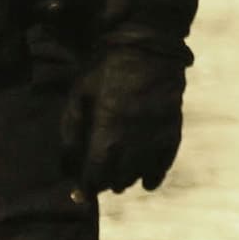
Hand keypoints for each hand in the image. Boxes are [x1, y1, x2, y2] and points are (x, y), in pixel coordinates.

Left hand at [63, 37, 186, 194]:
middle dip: (105, 182)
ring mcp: (156, 138)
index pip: (96, 175)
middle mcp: (134, 142)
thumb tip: (66, 168)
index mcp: (108, 133)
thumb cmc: (106, 71)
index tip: (81, 191)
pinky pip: (164, 166)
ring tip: (117, 175)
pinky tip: (145, 181)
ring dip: (126, 179)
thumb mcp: (78, 96)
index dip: (87, 187)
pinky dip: (153, 176)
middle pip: (117, 180)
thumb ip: (70, 133)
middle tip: (97, 177)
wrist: (148, 49)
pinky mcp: (172, 132)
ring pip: (139, 175)